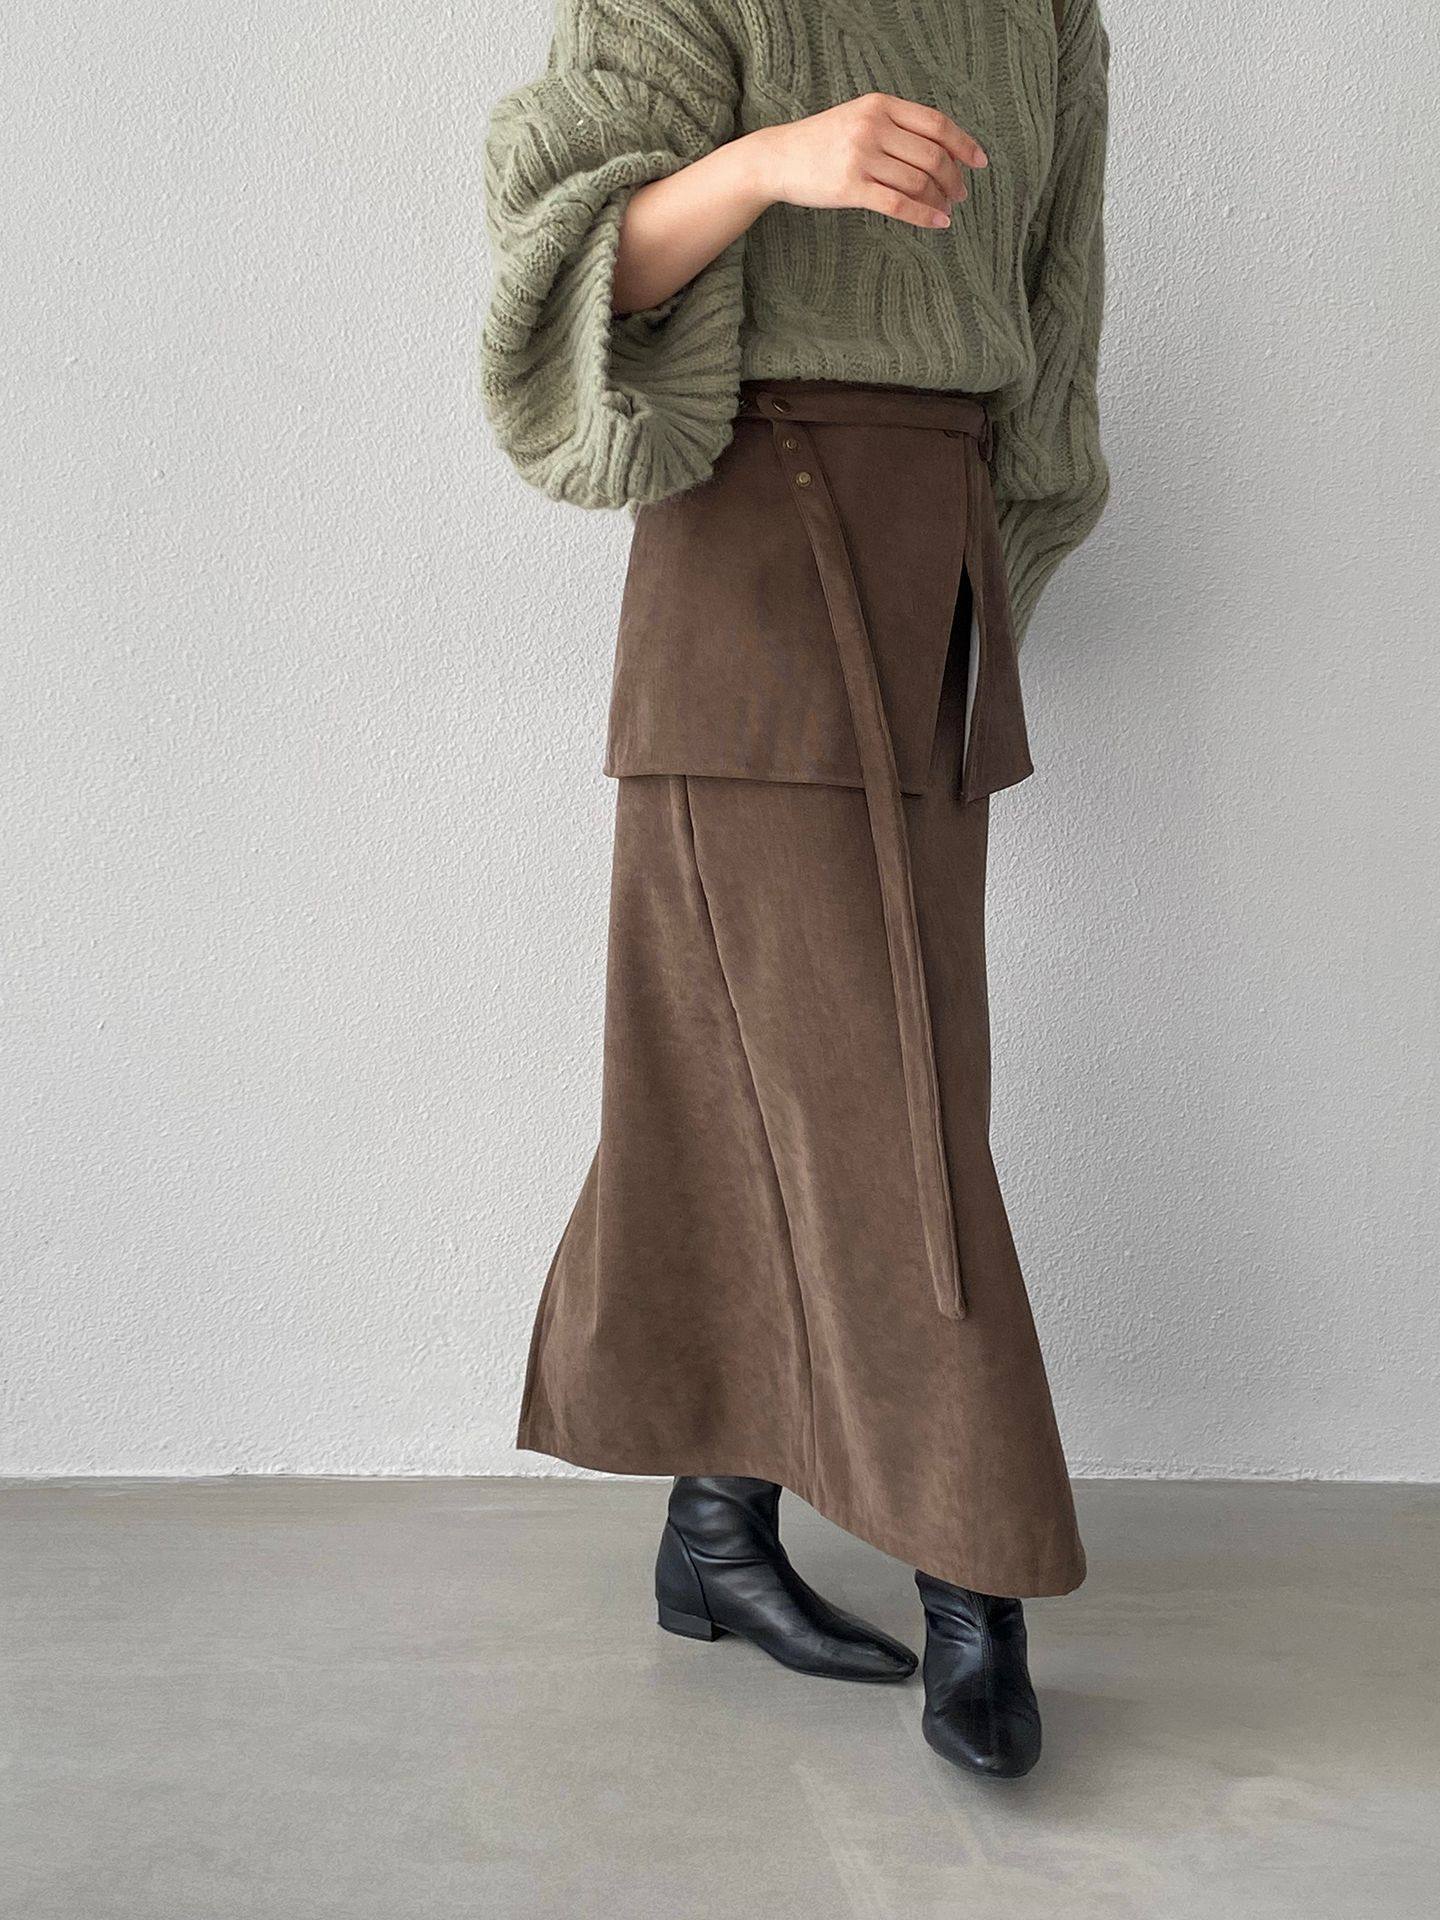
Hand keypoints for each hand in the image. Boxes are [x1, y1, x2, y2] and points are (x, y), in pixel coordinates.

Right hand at [753, 93, 987, 230]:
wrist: (779, 157)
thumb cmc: (823, 142)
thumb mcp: (860, 118)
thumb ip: (895, 126)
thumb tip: (940, 149)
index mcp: (880, 105)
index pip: (935, 123)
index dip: (963, 143)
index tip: (979, 162)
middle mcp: (873, 127)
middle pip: (931, 155)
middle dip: (953, 178)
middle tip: (960, 194)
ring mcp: (861, 157)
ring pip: (918, 181)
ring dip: (939, 199)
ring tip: (946, 210)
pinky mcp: (850, 187)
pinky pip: (898, 204)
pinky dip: (924, 216)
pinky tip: (937, 224)